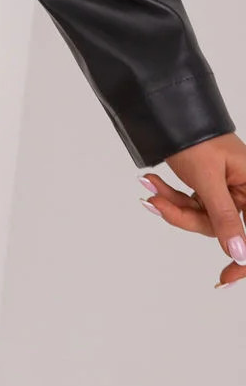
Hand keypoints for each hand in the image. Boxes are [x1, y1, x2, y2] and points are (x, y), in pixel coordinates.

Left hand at [137, 131, 245, 287]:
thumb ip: (223, 217)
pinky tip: (151, 183)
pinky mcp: (206, 186)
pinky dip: (170, 195)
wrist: (169, 106)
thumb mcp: (208, 178)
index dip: (242, 260)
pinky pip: (190, 203)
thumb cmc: (195, 136)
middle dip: (185, 215)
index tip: (225, 279)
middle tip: (158, 203)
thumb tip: (240, 254)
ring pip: (200, 216)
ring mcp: (224, 189)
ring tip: (149, 185)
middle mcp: (243, 190)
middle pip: (220, 226)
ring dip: (172, 203)